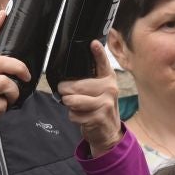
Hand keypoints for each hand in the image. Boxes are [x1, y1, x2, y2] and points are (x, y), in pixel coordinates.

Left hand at [56, 40, 120, 157]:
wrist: (109, 131)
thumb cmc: (98, 107)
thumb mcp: (98, 90)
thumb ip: (87, 80)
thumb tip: (66, 77)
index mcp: (108, 78)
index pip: (102, 62)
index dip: (98, 52)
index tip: (93, 43)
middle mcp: (109, 88)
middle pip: (76, 85)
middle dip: (65, 91)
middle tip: (66, 94)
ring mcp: (105, 103)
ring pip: (72, 100)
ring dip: (69, 104)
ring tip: (76, 105)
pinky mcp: (99, 117)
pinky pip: (74, 114)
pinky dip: (73, 116)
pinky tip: (83, 117)